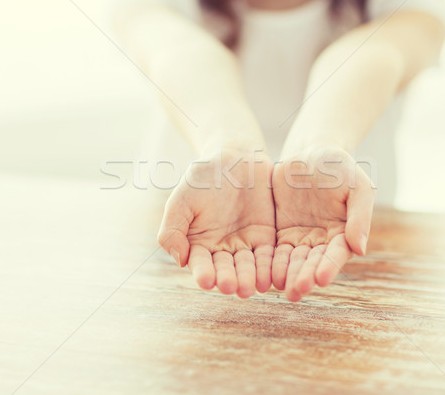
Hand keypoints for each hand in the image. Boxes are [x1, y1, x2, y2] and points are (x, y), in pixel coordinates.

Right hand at [157, 149, 275, 297]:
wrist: (234, 158)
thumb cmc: (203, 177)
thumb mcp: (181, 200)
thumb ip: (173, 230)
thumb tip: (180, 260)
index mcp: (198, 244)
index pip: (201, 263)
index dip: (203, 273)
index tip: (207, 281)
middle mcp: (221, 250)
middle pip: (225, 270)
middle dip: (229, 279)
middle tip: (232, 287)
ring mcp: (244, 245)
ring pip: (247, 267)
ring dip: (249, 278)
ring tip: (252, 287)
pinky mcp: (266, 238)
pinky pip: (268, 256)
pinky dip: (269, 267)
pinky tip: (271, 277)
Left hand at [271, 147, 374, 301]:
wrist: (310, 153)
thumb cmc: (340, 167)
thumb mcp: (357, 186)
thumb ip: (360, 216)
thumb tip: (361, 249)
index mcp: (344, 234)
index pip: (336, 254)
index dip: (329, 267)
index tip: (321, 279)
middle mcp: (322, 242)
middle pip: (312, 263)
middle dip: (304, 277)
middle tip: (295, 291)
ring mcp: (300, 238)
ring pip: (292, 261)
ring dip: (286, 275)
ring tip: (278, 287)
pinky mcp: (279, 233)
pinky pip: (273, 250)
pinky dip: (269, 262)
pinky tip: (262, 272)